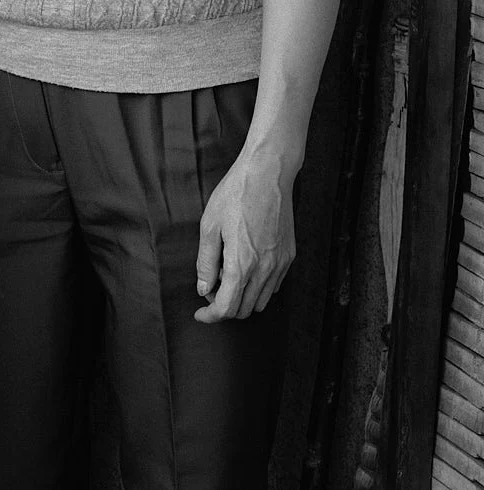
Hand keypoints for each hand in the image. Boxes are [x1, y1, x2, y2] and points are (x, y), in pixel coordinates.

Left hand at [194, 148, 295, 323]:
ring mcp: (281, 264)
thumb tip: (204, 288)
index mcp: (242, 264)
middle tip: (210, 289)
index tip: (200, 314)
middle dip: (225, 307)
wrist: (268, 173)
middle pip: (245, 309)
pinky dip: (258, 287)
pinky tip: (246, 267)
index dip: (210, 315)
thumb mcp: (210, 225)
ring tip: (227, 274)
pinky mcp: (289, 256)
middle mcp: (265, 270)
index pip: (227, 308)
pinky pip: (274, 286)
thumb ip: (206, 262)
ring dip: (242, 298)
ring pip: (261, 301)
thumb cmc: (236, 194)